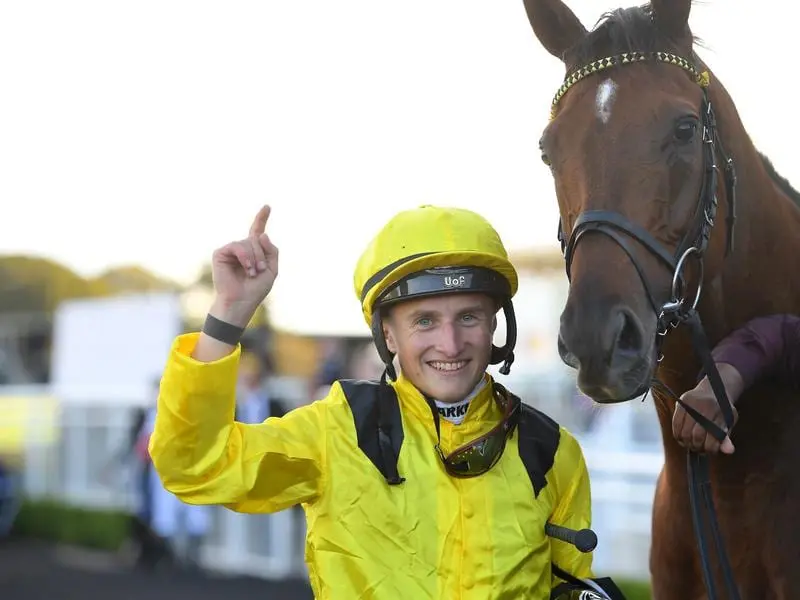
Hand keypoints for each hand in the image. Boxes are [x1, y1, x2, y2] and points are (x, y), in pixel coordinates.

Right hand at [209, 205, 278, 326]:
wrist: (241, 302)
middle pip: (257, 239)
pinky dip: (245, 257)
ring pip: (248, 242)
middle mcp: (241, 248)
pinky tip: (246, 268)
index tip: (267, 206)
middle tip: (259, 270)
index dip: (262, 218)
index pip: (257, 232)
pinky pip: (237, 246)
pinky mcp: (220, 253)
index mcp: (253, 251)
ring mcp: (230, 250)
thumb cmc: (256, 289)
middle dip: (262, 254)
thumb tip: (261, 234)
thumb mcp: (272, 269)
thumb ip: (272, 251)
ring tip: (252, 272)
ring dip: (254, 258)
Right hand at [672, 363, 742, 454]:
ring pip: (684, 432)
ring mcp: (692, 404)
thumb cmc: (722, 410)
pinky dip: (677, 435)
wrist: (713, 388)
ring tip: (691, 444)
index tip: (709, 451)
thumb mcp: (728, 422)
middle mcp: (706, 407)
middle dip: (697, 447)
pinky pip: (675, 424)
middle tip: (699, 449)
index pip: (713, 438)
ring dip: (687, 443)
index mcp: (721, 413)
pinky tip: (682, 438)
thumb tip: (729, 451)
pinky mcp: (681, 402)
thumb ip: (726, 437)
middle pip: (697, 436)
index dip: (710, 449)